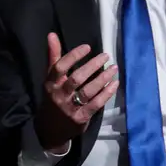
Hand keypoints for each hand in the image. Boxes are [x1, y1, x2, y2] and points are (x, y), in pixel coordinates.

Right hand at [34, 32, 117, 151]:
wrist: (50, 131)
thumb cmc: (53, 99)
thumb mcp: (51, 79)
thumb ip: (53, 57)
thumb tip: (52, 34)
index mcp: (50, 84)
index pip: (60, 67)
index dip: (74, 56)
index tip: (88, 47)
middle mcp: (59, 95)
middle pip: (76, 78)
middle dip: (92, 66)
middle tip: (106, 56)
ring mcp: (70, 108)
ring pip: (88, 91)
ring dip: (102, 78)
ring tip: (114, 68)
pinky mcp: (80, 118)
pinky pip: (95, 104)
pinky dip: (106, 93)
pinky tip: (114, 84)